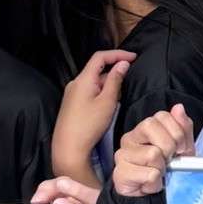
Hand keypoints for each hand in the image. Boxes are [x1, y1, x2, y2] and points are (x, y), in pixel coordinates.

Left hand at [52, 50, 134, 168]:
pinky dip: (101, 93)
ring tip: (120, 97)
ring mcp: (72, 95)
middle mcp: (75, 84)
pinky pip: (89, 92)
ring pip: (94, 82)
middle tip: (130, 81)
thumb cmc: (89, 125)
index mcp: (83, 79)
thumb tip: (122, 64)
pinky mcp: (72, 105)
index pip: (100, 57)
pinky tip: (108, 106)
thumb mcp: (107, 101)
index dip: (118, 54)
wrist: (68, 149)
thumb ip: (115, 80)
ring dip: (108, 84)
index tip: (134, 57)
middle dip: (114, 72)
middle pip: (97, 69)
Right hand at [112, 104, 195, 198]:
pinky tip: (150, 183)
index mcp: (145, 128)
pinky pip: (149, 174)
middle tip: (169, 161)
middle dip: (169, 147)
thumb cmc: (168, 170)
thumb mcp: (183, 148)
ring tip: (158, 174)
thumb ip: (183, 127)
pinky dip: (156, 183)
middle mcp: (130, 138)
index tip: (180, 148)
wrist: (153, 198)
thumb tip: (178, 107)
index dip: (177, 132)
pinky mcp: (120, 173)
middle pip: (151, 126)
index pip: (162, 116)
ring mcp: (122, 154)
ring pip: (152, 153)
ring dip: (162, 169)